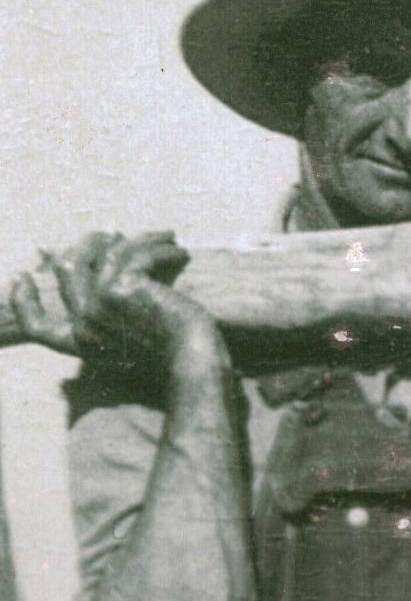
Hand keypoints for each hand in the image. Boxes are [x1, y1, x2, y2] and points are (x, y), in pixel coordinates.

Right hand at [34, 232, 214, 369]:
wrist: (196, 366)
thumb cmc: (178, 357)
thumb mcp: (136, 339)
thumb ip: (113, 316)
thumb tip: (109, 274)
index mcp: (81, 342)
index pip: (37, 326)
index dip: (24, 302)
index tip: (23, 277)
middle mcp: (83, 322)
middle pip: (68, 267)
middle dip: (89, 242)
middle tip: (114, 233)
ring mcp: (99, 303)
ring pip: (109, 252)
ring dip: (141, 239)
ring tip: (166, 237)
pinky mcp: (122, 287)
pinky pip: (139, 254)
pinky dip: (162, 249)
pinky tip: (180, 251)